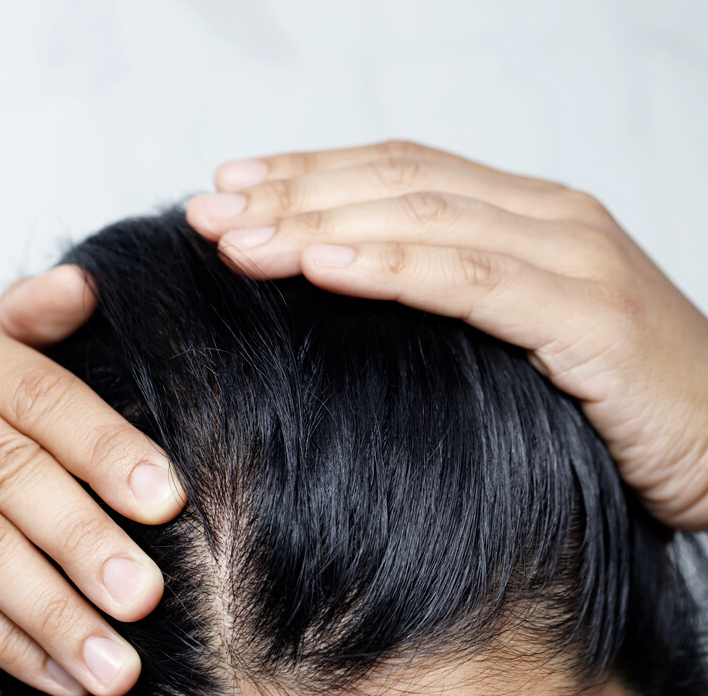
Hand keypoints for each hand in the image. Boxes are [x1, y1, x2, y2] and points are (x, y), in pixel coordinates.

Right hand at [0, 265, 184, 695]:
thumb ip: (23, 337)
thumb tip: (86, 287)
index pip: (36, 391)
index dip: (107, 447)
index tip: (169, 502)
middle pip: (6, 469)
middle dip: (85, 538)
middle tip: (147, 595)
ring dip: (54, 609)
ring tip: (114, 661)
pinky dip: (6, 641)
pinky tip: (58, 673)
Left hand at [186, 140, 707, 529]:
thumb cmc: (614, 401)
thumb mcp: (517, 335)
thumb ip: (445, 300)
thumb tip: (334, 295)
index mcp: (526, 212)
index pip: (398, 170)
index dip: (307, 171)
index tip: (227, 185)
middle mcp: (549, 217)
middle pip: (397, 184)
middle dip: (291, 193)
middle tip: (206, 210)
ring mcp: (574, 259)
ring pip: (422, 221)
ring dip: (317, 225)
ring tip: (236, 239)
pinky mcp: (590, 318)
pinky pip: (471, 281)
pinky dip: (390, 267)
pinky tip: (321, 265)